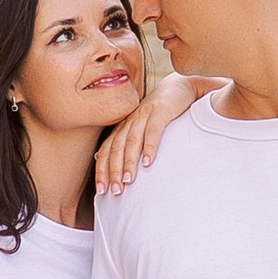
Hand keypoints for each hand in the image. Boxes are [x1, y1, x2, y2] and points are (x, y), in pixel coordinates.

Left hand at [93, 66, 207, 195]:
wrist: (178, 87)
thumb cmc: (159, 111)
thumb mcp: (138, 126)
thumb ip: (122, 141)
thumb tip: (99, 156)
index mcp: (123, 126)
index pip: (106, 150)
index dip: (102, 170)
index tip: (101, 190)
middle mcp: (129, 121)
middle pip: (116, 148)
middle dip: (113, 171)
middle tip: (115, 191)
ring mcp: (144, 115)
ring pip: (131, 141)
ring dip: (128, 162)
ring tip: (128, 180)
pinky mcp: (160, 111)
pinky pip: (153, 130)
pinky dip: (149, 146)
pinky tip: (148, 162)